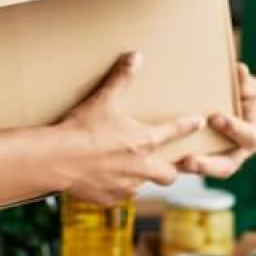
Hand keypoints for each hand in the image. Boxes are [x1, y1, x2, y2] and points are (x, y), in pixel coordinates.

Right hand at [54, 52, 205, 205]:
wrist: (57, 160)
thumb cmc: (82, 128)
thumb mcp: (104, 100)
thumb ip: (122, 78)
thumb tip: (136, 56)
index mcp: (144, 141)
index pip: (174, 131)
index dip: (188, 125)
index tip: (199, 122)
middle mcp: (141, 168)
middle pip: (169, 175)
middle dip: (172, 170)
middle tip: (169, 164)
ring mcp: (126, 187)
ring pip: (143, 186)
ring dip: (140, 178)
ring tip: (129, 170)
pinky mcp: (109, 199)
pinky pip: (119, 196)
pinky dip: (115, 188)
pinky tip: (104, 180)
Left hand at [177, 64, 255, 179]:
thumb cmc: (251, 99)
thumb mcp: (253, 90)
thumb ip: (246, 83)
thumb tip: (240, 69)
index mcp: (253, 135)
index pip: (248, 137)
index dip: (234, 128)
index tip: (216, 117)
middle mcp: (238, 152)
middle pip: (225, 167)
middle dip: (207, 165)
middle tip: (188, 160)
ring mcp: (223, 158)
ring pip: (208, 171)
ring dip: (188, 170)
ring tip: (167, 165)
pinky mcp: (208, 158)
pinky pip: (194, 166)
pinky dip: (178, 165)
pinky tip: (158, 161)